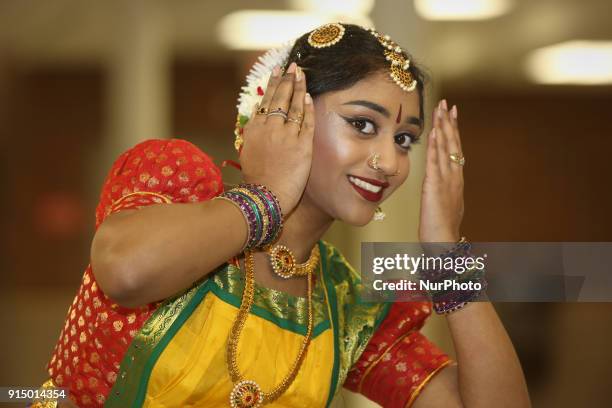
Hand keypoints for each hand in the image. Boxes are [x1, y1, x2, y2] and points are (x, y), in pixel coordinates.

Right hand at [239, 62, 314, 215]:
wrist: (264, 196)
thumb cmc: (255, 179)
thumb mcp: (247, 152)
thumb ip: (252, 132)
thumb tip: (256, 114)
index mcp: (254, 129)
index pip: (265, 101)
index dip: (273, 84)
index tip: (278, 72)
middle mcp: (269, 128)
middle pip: (280, 97)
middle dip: (287, 79)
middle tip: (293, 65)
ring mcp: (286, 135)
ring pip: (294, 105)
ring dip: (299, 87)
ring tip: (302, 73)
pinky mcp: (302, 145)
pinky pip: (308, 121)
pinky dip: (309, 107)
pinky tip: (310, 96)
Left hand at [418, 99, 464, 243]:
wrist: (444, 244)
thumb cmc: (442, 231)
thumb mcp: (443, 206)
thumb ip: (442, 193)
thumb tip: (438, 187)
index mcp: (455, 181)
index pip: (455, 151)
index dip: (453, 132)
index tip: (452, 115)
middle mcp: (454, 178)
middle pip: (453, 145)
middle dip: (450, 123)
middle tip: (447, 104)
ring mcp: (447, 181)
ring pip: (446, 149)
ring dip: (443, 128)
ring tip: (441, 110)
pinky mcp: (435, 187)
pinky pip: (436, 162)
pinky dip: (436, 146)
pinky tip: (435, 132)